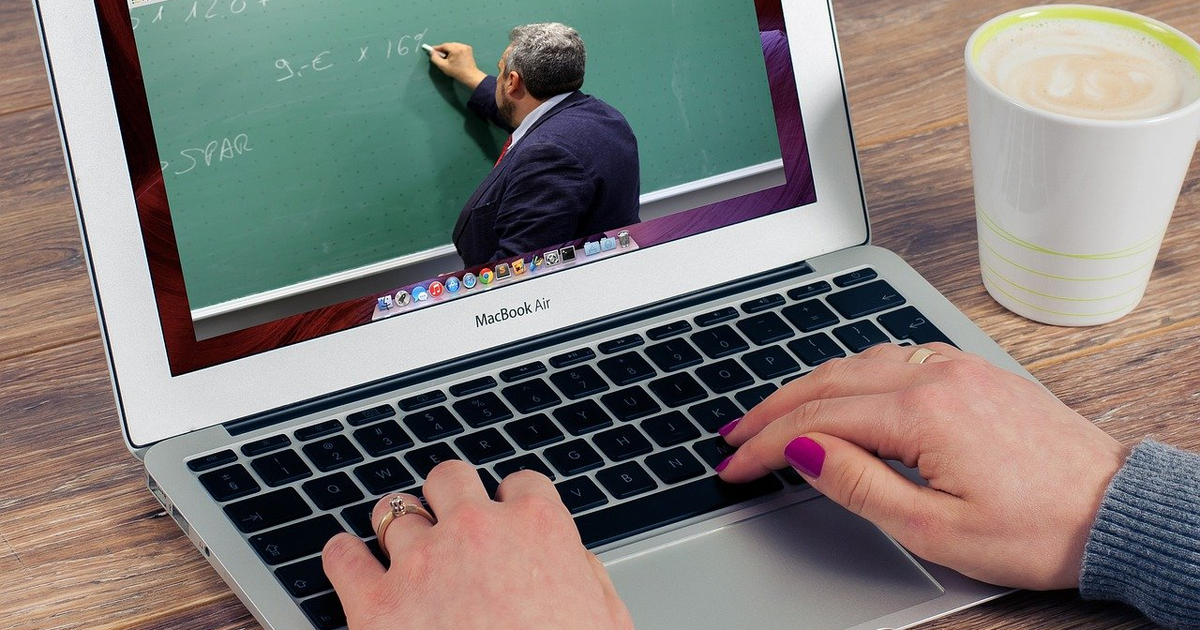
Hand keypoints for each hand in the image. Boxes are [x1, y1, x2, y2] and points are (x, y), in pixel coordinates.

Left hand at [322, 460, 632, 629]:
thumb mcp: (606, 621)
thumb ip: (588, 577)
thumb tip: (576, 562)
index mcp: (538, 528)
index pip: (522, 484)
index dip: (512, 501)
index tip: (506, 514)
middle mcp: (476, 530)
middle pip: (451, 479)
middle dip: (449, 496)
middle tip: (449, 518)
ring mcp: (422, 562)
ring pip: (393, 511)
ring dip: (396, 525)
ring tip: (396, 542)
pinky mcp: (376, 604)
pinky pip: (343, 558)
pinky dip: (343, 556)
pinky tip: (347, 559)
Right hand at [428, 42, 487, 88]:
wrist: (470, 76)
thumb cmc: (457, 72)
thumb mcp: (443, 66)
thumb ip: (435, 58)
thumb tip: (431, 52)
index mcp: (456, 49)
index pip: (444, 45)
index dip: (437, 48)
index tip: (432, 50)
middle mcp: (461, 46)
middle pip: (449, 45)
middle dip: (444, 50)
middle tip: (440, 56)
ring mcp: (466, 47)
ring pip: (453, 45)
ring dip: (449, 50)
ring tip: (448, 58)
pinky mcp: (468, 48)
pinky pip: (458, 47)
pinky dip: (455, 50)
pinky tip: (454, 57)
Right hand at [717, 343, 1128, 589]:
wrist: (1114, 510)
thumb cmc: (1036, 528)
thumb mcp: (935, 527)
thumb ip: (859, 484)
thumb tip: (801, 451)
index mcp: (922, 413)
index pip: (815, 421)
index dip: (764, 445)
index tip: (733, 465)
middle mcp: (935, 376)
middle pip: (826, 380)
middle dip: (771, 409)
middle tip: (733, 436)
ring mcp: (955, 367)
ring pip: (856, 362)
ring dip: (806, 387)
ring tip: (771, 415)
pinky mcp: (971, 372)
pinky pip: (891, 358)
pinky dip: (848, 373)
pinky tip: (837, 390)